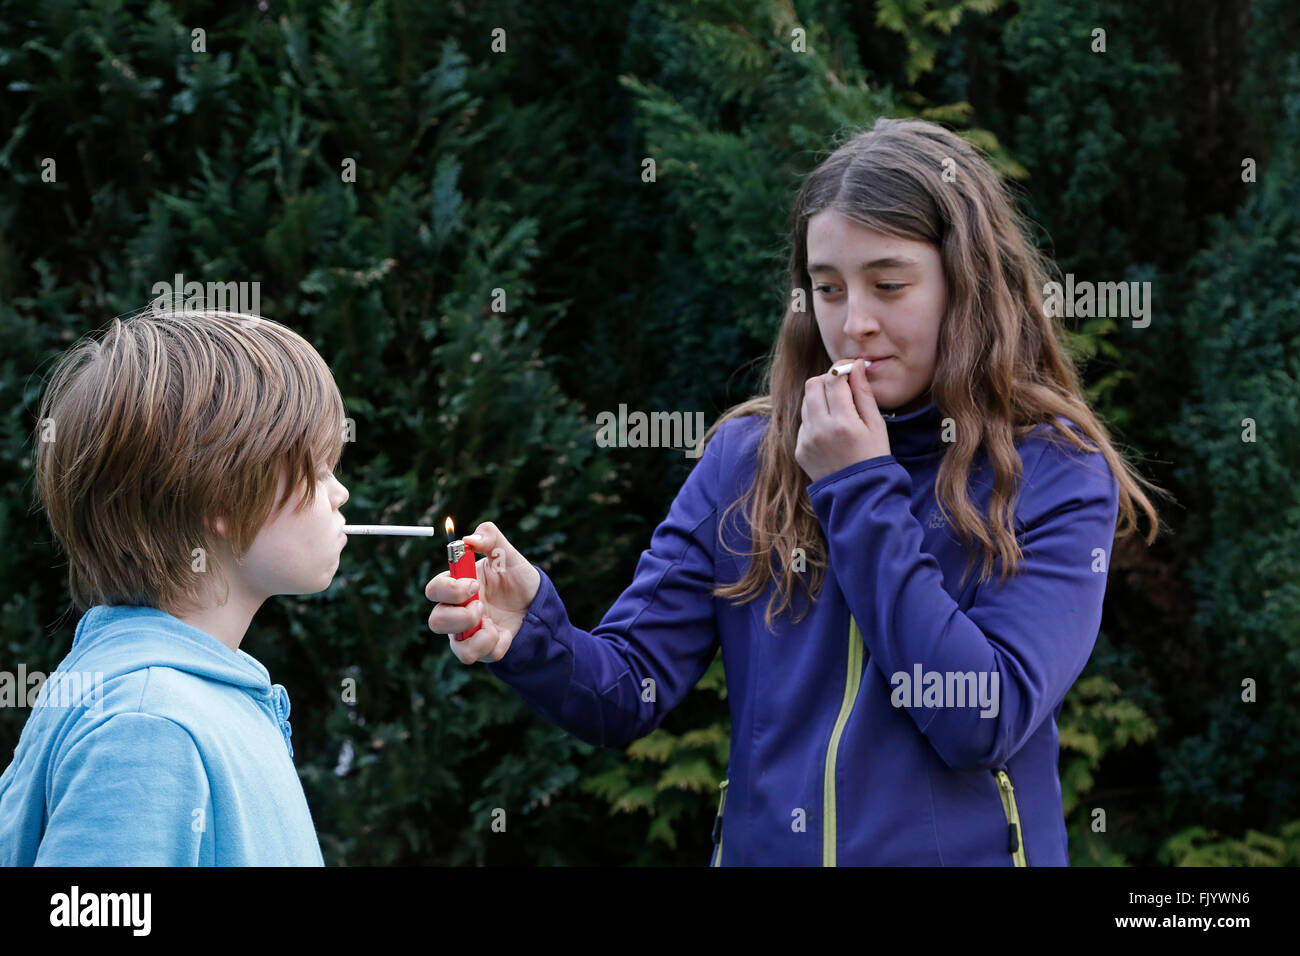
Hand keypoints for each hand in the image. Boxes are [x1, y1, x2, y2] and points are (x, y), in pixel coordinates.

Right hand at [424, 521, 541, 663]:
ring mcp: (468, 633)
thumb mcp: (508, 554)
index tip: (474, 584)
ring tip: (493, 623)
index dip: (449, 589)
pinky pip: (481, 656)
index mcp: (457, 586)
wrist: (537, 602)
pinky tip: (505, 632)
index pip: (433, 590)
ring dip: (477, 636)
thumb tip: (469, 539)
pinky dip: (495, 645)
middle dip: (460, 616)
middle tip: (482, 606)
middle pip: (435, 622)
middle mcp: (456, 611)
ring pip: (456, 647)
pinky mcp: (483, 649)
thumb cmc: (515, 577)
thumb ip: (490, 538)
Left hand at [795, 359, 891, 482]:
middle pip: (812, 385)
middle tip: (843, 388)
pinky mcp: (799, 450)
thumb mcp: (876, 425)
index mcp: (843, 423)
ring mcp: (806, 441)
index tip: (850, 369)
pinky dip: (816, 419)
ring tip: (839, 412)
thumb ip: (863, 393)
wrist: (859, 494)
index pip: (833, 379)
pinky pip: (804, 423)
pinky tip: (832, 432)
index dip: (841, 369)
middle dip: (827, 381)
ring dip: (820, 399)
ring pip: (806, 402)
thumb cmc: (874, 457)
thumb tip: (855, 365)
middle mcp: (819, 430)